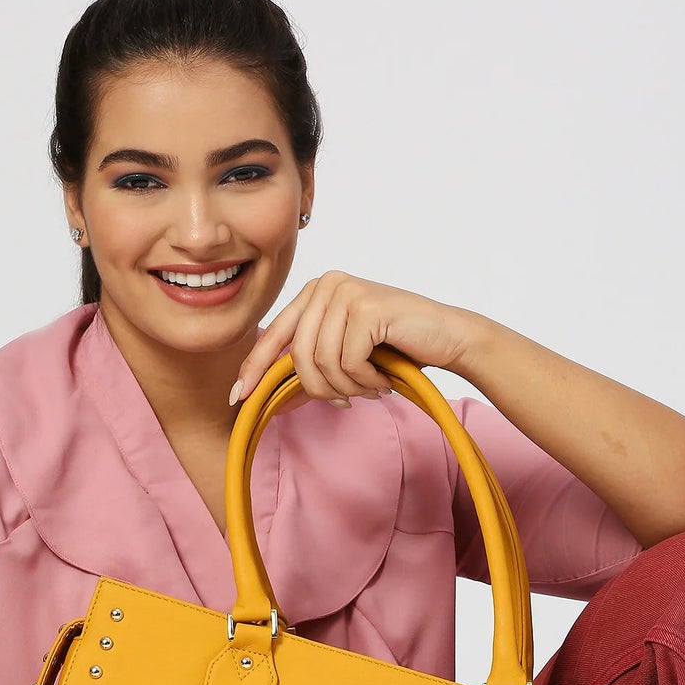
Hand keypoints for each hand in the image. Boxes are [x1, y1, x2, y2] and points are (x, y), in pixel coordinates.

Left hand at [229, 270, 479, 408]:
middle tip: (348, 400)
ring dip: (346, 387)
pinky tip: (383, 377)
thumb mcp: (342, 352)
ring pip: (321, 362)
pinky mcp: (366, 306)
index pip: (274, 335)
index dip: (254, 369)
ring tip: (370, 386)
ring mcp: (346, 292)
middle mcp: (326, 284)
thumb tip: (261, 390)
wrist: (447, 338)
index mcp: (314, 291)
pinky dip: (365, 380)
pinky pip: (347, 362)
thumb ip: (307, 361)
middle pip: (297, 355)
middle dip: (321, 389)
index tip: (237, 398)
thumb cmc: (396, 349)